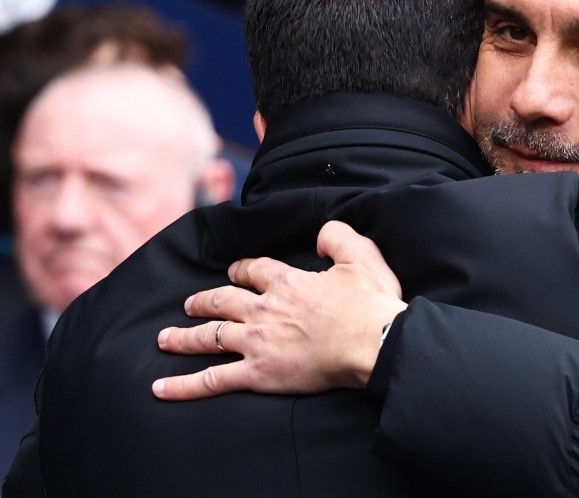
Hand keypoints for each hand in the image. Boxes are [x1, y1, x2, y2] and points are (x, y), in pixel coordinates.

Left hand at [153, 221, 406, 399]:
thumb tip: (320, 235)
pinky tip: (161, 388)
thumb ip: (337, 237)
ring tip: (164, 338)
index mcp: (286, 282)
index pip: (252, 271)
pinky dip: (184, 385)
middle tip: (188, 304)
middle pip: (221, 301)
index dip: (240, 270)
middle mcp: (264, 310)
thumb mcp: (362, 256)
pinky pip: (213, 380)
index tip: (234, 273)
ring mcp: (257, 343)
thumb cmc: (370, 305)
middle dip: (201, 301)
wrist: (374, 343)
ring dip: (183, 336)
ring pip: (209, 336)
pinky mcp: (258, 374)